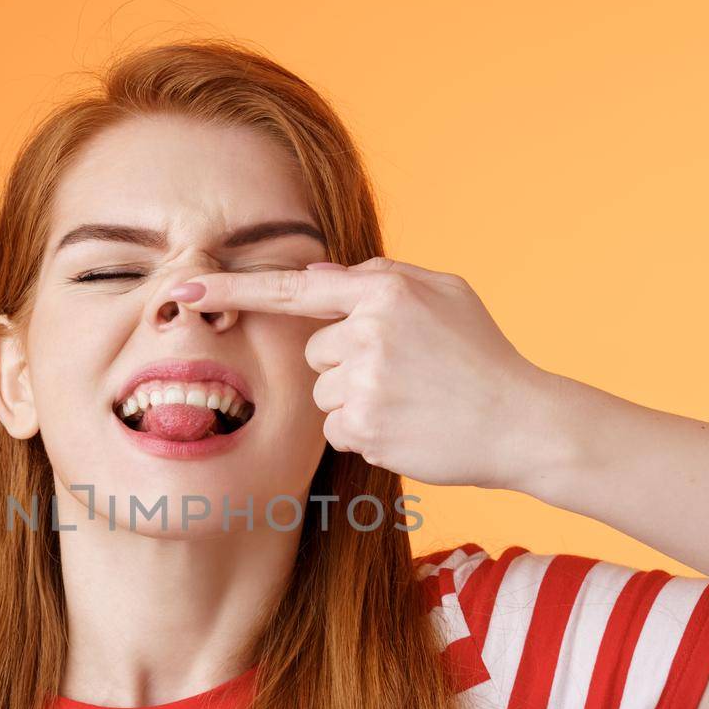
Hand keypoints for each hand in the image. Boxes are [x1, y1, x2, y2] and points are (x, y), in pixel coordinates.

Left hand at [173, 256, 562, 488]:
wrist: (522, 422)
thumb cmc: (481, 356)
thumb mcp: (444, 294)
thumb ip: (378, 279)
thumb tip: (315, 276)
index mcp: (384, 290)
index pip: (293, 289)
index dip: (233, 289)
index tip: (186, 290)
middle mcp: (368, 331)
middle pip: (314, 350)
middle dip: (346, 362)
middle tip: (403, 374)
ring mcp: (365, 381)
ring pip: (322, 392)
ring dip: (355, 399)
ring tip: (410, 400)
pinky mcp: (365, 426)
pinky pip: (336, 429)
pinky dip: (364, 432)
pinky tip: (406, 426)